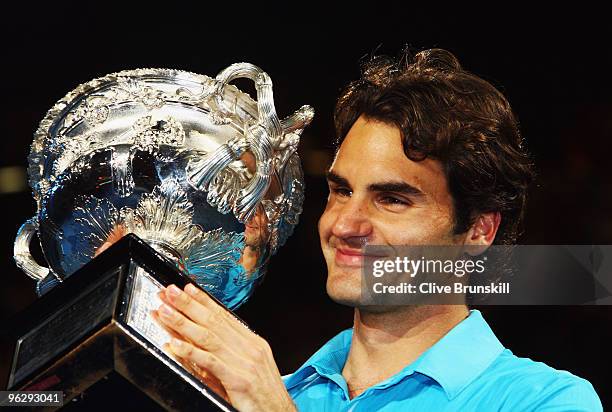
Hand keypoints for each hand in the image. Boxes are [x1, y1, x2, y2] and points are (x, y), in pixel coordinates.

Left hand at [152, 283, 295, 411]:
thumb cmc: (264, 396)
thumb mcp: (246, 369)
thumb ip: (225, 355)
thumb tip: (199, 346)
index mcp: (253, 343)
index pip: (224, 316)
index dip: (203, 301)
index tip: (187, 289)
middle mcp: (250, 348)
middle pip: (214, 321)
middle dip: (188, 305)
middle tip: (169, 293)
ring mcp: (245, 363)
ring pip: (209, 337)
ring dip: (183, 322)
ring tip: (165, 312)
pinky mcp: (238, 380)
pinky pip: (210, 362)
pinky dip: (191, 351)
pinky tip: (175, 344)